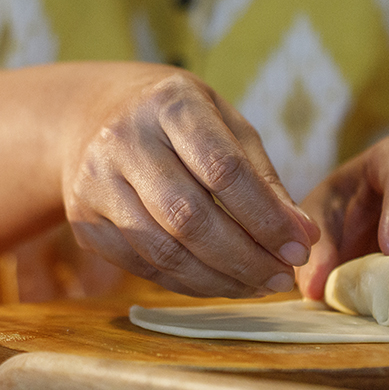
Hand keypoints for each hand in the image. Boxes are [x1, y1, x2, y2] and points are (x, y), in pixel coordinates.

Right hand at [62, 65, 319, 297]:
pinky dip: (189, 284)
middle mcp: (123, 140)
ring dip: (220, 279)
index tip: (299, 248)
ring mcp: (95, 183)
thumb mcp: (225, 125)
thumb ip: (263, 179)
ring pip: (164, 251)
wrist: (91, 116)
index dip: (265, 217)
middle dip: (244, 258)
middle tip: (281, 277)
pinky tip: (222, 283)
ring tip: (258, 285)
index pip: (222, 169)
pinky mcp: (84, 222)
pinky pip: (144, 267)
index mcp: (169, 104)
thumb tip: (304, 235)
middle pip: (189, 217)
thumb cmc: (177, 122)